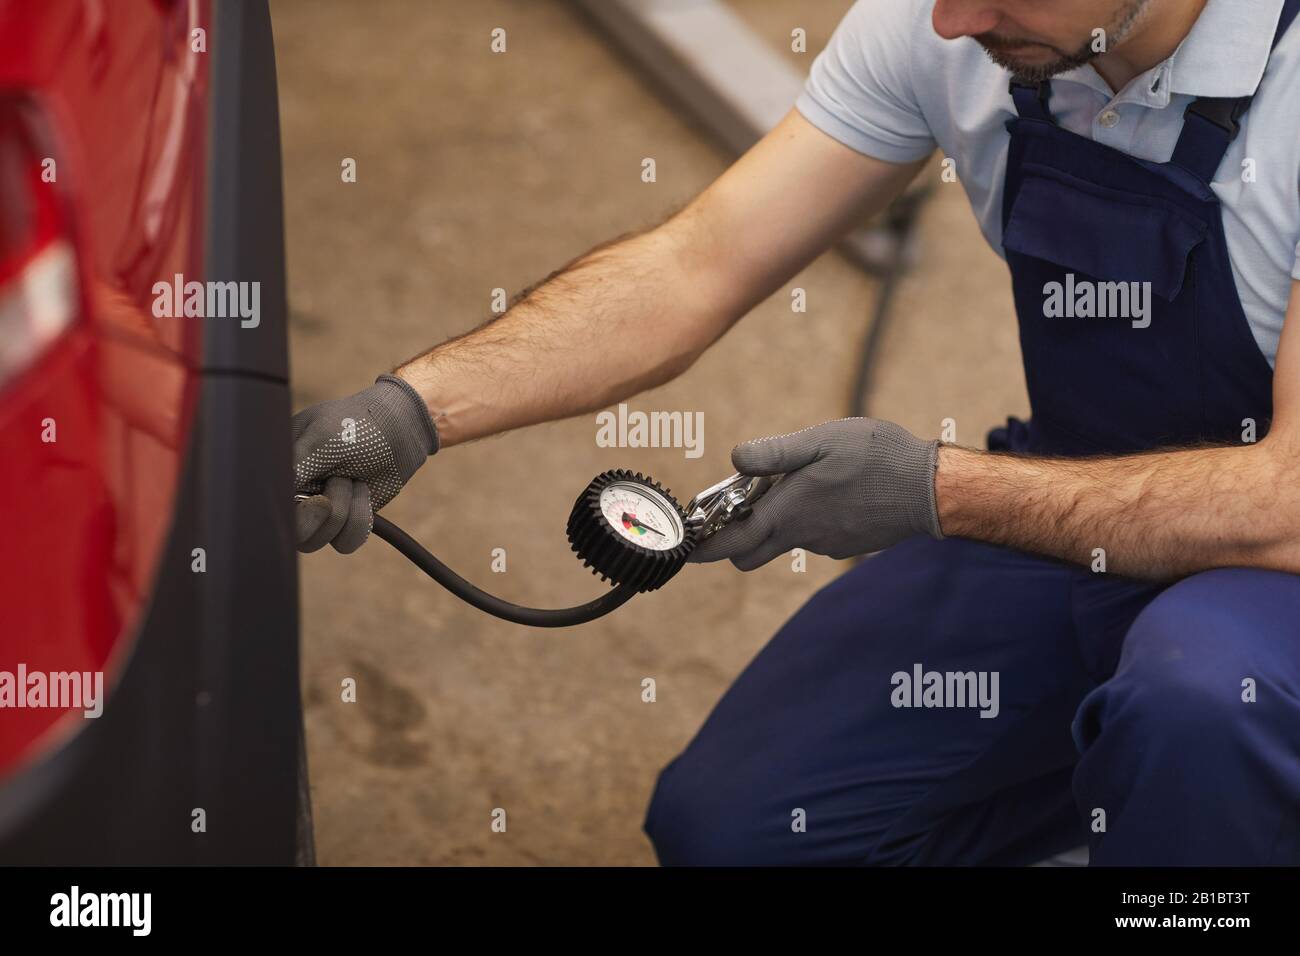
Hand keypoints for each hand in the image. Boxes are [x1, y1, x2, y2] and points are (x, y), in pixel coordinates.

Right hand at [292, 373, 438, 552]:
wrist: (395, 431)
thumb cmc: (352, 426)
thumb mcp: (321, 439)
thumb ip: (296, 465)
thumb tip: (277, 492)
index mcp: (279, 473)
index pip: (269, 507)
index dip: (291, 511)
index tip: (317, 497)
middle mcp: (293, 496)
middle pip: (291, 534)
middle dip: (321, 512)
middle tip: (339, 482)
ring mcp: (318, 513)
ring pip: (316, 541)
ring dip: (343, 509)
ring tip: (351, 479)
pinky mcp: (344, 523)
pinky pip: (345, 542)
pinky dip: (359, 519)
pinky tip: (363, 492)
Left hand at [688, 417, 941, 569]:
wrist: (930, 489)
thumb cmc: (876, 458)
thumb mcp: (821, 441)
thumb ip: (774, 454)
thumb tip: (734, 461)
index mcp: (789, 514)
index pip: (730, 543)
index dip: (701, 547)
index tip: (682, 543)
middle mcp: (802, 537)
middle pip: (748, 552)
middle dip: (732, 536)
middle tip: (735, 504)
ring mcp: (825, 545)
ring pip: (782, 540)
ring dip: (774, 521)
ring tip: (793, 482)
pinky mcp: (845, 544)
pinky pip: (811, 536)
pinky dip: (806, 519)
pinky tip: (828, 491)